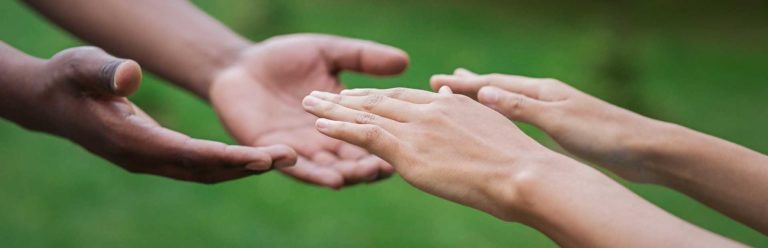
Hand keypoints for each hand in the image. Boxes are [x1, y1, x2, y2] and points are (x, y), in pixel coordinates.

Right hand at [9, 47, 295, 183]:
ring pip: (205, 172)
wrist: (51, 102)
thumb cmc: (67, 79)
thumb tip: (130, 75)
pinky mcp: (155, 156)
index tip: (262, 158)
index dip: (227, 157)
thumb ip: (105, 71)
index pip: (188, 154)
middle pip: (205, 169)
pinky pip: (199, 166)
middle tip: (291, 158)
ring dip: (244, 168)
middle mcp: (144, 158)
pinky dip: (229, 164)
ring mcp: (150, 161)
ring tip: (286, 158)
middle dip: (248, 166)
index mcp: (131, 139)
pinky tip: (256, 157)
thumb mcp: (81, 66)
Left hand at [209, 34, 408, 187]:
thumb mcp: (329, 54)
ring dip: (348, 175)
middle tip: (388, 167)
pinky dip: (314, 174)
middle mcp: (328, 140)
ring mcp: (302, 149)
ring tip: (362, 175)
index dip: (391, 138)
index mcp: (345, 117)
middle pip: (356, 160)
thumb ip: (363, 58)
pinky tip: (330, 178)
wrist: (240, 65)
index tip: (412, 143)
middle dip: (372, 165)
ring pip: (331, 170)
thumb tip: (404, 61)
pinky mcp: (275, 153)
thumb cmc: (286, 58)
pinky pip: (297, 168)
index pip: (374, 132)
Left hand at [301, 87, 557, 219]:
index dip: (376, 96)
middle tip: (320, 93)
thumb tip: (450, 91)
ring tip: (309, 104)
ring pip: (367, 114)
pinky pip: (367, 136)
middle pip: (379, 100)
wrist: (524, 174)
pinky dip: (342, 130)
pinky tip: (321, 126)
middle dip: (347, 98)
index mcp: (448, 105)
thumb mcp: (490, 124)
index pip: (403, 97)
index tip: (356, 94)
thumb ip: (464, 107)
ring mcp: (417, 130)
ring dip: (334, 110)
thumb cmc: (517, 158)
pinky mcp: (409, 152)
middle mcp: (428, 111)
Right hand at [430, 69, 665, 181]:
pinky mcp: (564, 126)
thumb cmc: (603, 135)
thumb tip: (483, 93)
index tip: (437, 81)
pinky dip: (505, 113)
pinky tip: (504, 118)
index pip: (494, 85)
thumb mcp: (557, 121)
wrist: (645, 150)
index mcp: (543, 91)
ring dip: (487, 97)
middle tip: (445, 79)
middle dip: (471, 84)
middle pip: (501, 86)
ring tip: (470, 92)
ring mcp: (556, 109)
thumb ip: (521, 108)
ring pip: (511, 101)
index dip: (464, 85)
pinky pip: (523, 116)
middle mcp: (547, 95)